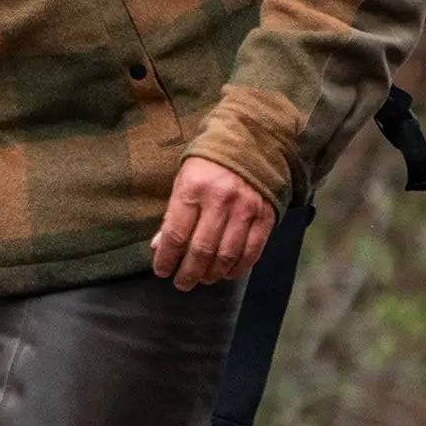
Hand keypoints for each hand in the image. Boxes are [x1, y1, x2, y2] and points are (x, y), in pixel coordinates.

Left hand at [151, 157, 276, 289]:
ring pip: (227, 255)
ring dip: (212, 274)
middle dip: (188, 273)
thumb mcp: (183, 180)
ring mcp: (246, 209)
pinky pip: (252, 251)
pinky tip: (226, 273)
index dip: (167, 259)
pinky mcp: (266, 215)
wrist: (252, 143)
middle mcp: (220, 200)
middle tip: (181, 283)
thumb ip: (172, 214)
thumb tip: (159, 247)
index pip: (176, 234)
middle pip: (201, 250)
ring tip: (202, 279)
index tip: (162, 271)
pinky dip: (238, 268)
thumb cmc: (209, 164)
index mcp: (194, 188)